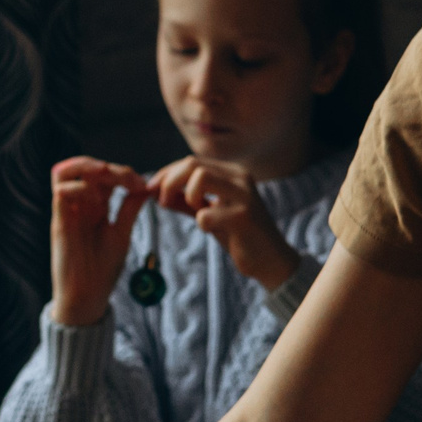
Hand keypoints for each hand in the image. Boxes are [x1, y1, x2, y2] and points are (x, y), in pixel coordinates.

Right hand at [50, 157, 149, 326]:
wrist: (88, 297)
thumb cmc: (102, 269)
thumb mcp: (121, 233)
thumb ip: (129, 209)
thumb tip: (146, 186)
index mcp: (94, 207)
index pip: (103, 175)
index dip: (124, 173)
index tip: (144, 186)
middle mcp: (78, 206)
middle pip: (83, 168)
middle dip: (108, 166)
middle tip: (129, 179)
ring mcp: (67, 212)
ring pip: (63, 172)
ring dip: (86, 166)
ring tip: (107, 174)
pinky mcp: (59, 223)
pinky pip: (60, 193)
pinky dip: (80, 188)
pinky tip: (98, 200)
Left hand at [151, 157, 300, 290]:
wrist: (270, 260)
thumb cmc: (238, 235)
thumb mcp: (208, 212)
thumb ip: (184, 201)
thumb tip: (154, 191)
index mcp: (232, 173)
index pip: (192, 162)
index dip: (166, 174)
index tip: (151, 189)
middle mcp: (240, 177)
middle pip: (193, 164)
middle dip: (169, 181)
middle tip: (161, 201)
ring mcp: (244, 196)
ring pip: (201, 177)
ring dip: (186, 196)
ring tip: (194, 212)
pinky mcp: (243, 218)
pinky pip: (206, 215)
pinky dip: (201, 222)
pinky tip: (212, 229)